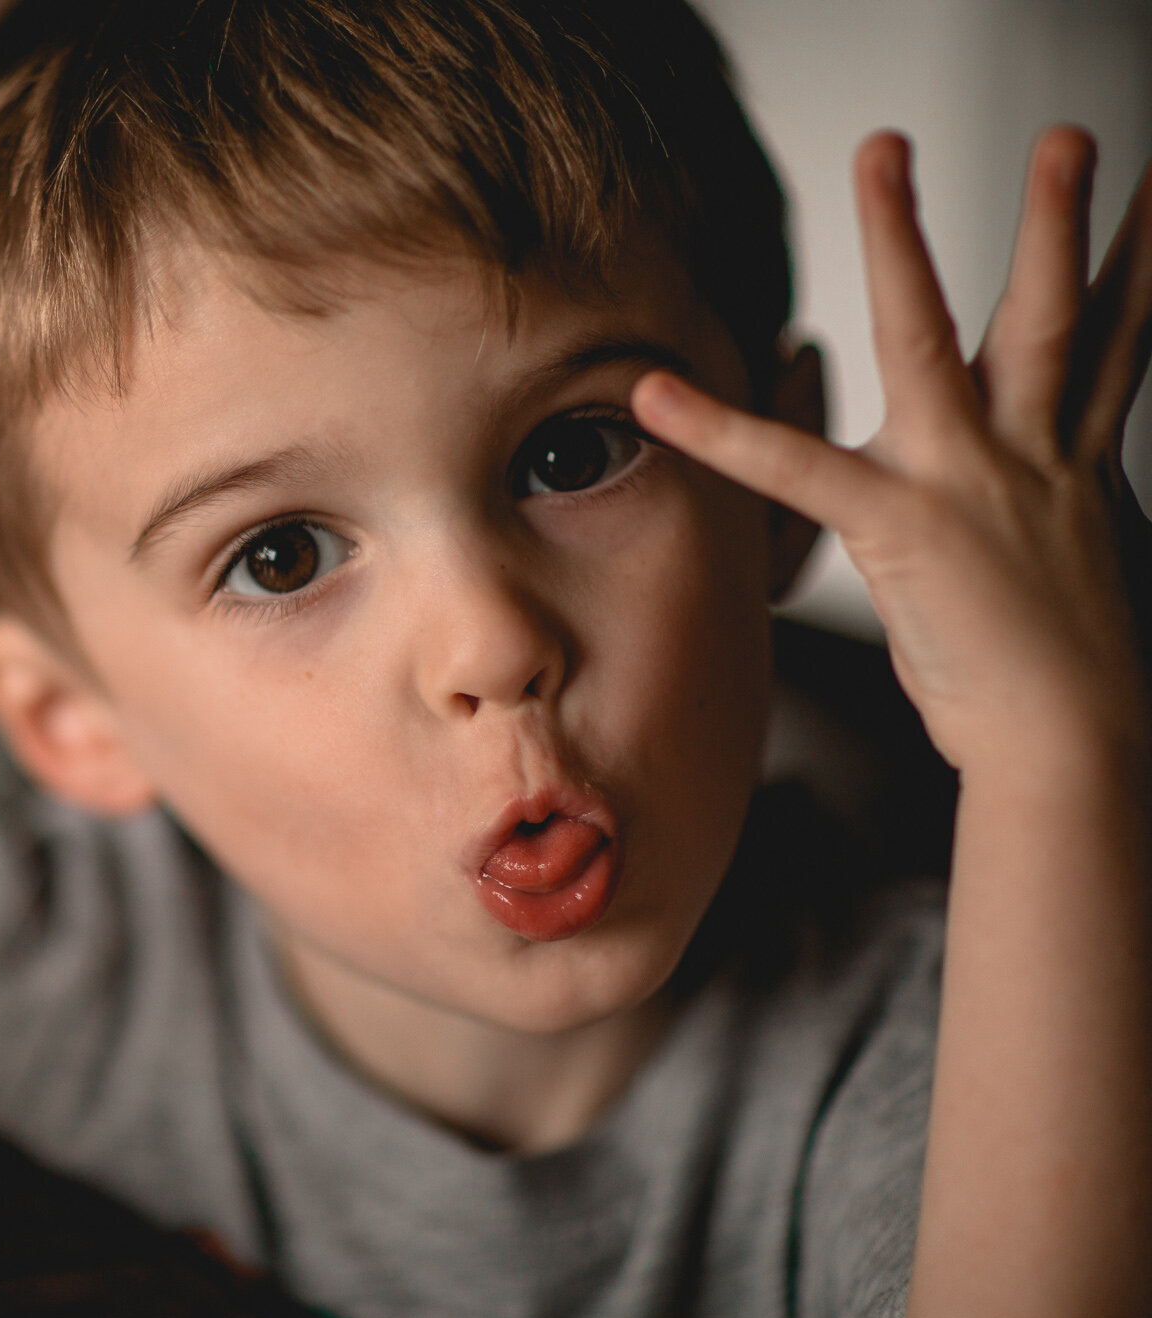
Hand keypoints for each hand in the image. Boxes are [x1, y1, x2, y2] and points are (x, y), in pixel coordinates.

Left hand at [633, 128, 1151, 775]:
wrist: (1073, 743)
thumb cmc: (1065, 674)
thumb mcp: (1080, 564)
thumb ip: (1057, 508)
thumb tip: (1059, 501)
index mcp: (1074, 458)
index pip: (1119, 338)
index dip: (1139, 262)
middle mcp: (1032, 450)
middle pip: (1053, 310)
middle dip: (1059, 218)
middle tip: (1073, 132)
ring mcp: (969, 479)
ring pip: (937, 337)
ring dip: (906, 241)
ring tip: (887, 153)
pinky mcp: (903, 525)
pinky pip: (796, 468)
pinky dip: (720, 431)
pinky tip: (656, 393)